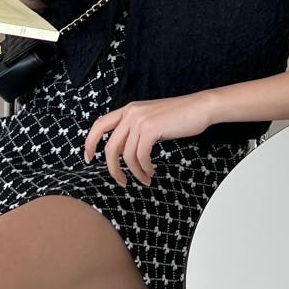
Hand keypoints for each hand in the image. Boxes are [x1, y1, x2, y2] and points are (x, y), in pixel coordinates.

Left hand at [83, 94, 213, 186]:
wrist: (200, 107)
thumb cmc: (179, 116)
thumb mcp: (151, 119)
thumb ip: (135, 129)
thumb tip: (123, 151)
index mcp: (128, 109)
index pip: (99, 125)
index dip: (90, 143)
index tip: (88, 158)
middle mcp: (130, 112)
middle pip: (109, 147)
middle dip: (113, 169)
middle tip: (121, 181)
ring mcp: (140, 120)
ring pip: (126, 156)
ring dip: (135, 172)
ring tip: (145, 179)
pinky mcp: (150, 129)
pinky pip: (140, 156)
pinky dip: (144, 169)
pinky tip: (151, 172)